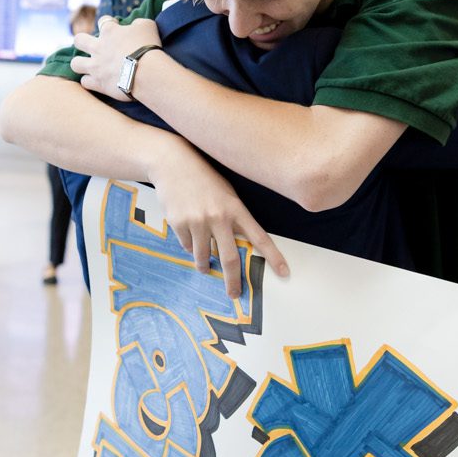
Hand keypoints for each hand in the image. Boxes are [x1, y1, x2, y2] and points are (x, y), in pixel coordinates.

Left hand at [71, 15, 163, 99]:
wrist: (146, 72)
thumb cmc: (148, 47)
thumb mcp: (147, 26)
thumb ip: (137, 23)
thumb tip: (134, 25)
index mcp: (109, 31)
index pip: (103, 21)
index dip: (109, 24)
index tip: (117, 29)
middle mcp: (98, 47)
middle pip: (79, 40)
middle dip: (83, 42)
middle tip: (94, 47)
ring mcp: (95, 66)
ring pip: (75, 63)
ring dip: (81, 64)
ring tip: (89, 66)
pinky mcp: (98, 83)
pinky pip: (84, 82)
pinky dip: (89, 82)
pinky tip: (96, 81)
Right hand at [147, 146, 288, 296]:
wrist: (172, 162)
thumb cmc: (204, 179)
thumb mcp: (226, 194)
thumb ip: (232, 219)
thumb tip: (230, 249)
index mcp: (236, 208)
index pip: (260, 237)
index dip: (273, 257)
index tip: (285, 273)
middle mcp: (218, 217)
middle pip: (230, 258)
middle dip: (233, 281)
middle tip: (234, 294)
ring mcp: (197, 221)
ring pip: (203, 257)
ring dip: (204, 266)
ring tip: (205, 268)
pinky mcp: (178, 223)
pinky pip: (186, 246)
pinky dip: (189, 245)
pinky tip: (188, 230)